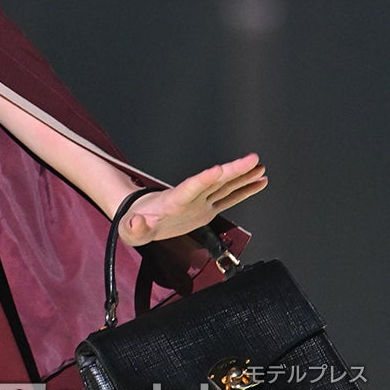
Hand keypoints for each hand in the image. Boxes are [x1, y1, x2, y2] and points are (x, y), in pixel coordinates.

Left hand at [118, 153, 267, 246]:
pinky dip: (243, 191)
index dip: (204, 179)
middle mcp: (190, 198)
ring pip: (225, 187)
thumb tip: (137, 221)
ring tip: (259, 167)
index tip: (218, 169)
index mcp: (173, 201)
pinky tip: (258, 183)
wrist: (139, 220)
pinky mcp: (206, 209)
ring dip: (242, 177)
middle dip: (233, 171)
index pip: (191, 187)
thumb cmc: (135, 224)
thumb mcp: (130, 229)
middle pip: (214, 182)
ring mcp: (199, 202)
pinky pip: (228, 199)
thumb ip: (134, 227)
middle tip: (251, 160)